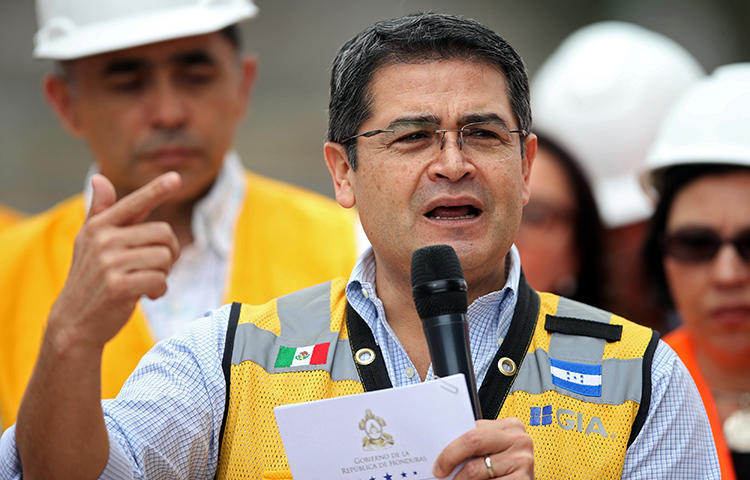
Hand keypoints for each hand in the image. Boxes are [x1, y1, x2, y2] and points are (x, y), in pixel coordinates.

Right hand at [47, 172, 180, 351]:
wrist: (74, 323)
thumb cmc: (90, 280)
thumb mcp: (90, 243)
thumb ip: (100, 212)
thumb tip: (100, 178)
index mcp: (99, 226)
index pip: (134, 203)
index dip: (157, 190)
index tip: (176, 177)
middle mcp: (103, 240)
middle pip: (164, 234)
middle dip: (168, 253)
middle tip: (154, 268)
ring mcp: (109, 263)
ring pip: (165, 258)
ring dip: (163, 274)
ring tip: (146, 282)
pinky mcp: (119, 286)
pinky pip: (160, 280)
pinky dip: (160, 291)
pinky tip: (146, 296)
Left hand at [433, 418, 533, 478]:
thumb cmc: (505, 467)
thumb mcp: (493, 449)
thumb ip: (476, 445)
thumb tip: (444, 453)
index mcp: (510, 426)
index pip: (472, 431)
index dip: (450, 447)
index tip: (438, 462)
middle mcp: (519, 440)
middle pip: (473, 442)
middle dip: (451, 459)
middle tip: (440, 472)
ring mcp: (523, 460)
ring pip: (476, 470)